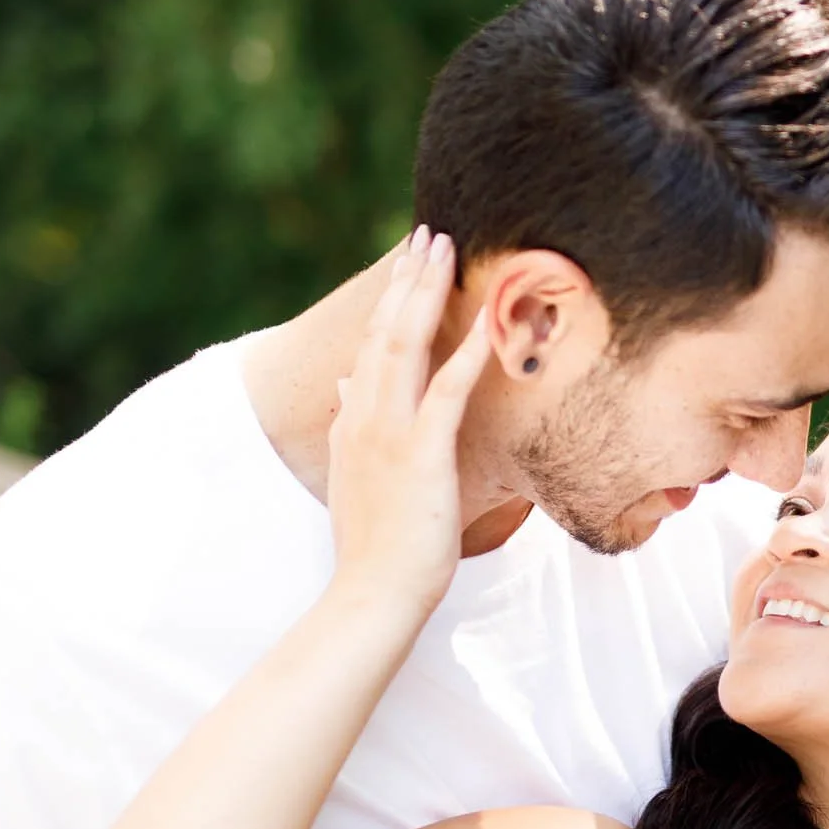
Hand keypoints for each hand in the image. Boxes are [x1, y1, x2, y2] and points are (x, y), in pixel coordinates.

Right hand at [328, 226, 491, 611]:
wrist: (372, 593)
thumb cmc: (374, 547)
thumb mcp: (352, 476)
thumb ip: (348, 427)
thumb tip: (343, 383)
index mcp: (352, 422)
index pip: (370, 346)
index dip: (389, 301)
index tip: (408, 265)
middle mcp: (363, 417)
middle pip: (384, 330)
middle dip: (407, 280)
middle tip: (428, 235)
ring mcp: (389, 433)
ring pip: (406, 345)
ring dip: (427, 293)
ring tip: (447, 249)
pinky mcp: (421, 453)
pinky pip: (446, 390)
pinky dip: (466, 351)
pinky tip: (484, 318)